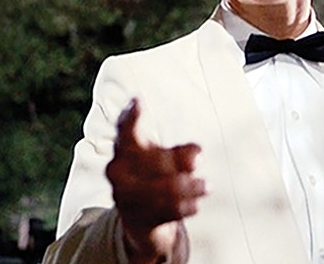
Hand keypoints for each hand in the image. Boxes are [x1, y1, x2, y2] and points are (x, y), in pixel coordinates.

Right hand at [106, 98, 206, 262]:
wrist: (141, 223)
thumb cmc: (155, 179)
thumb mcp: (169, 160)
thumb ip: (183, 154)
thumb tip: (196, 158)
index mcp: (123, 151)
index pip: (124, 130)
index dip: (130, 117)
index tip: (138, 101)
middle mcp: (117, 172)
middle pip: (156, 160)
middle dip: (182, 163)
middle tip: (199, 164)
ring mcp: (124, 196)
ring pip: (165, 187)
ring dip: (191, 187)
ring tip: (206, 186)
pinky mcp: (135, 219)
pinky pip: (168, 210)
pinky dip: (187, 206)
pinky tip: (196, 205)